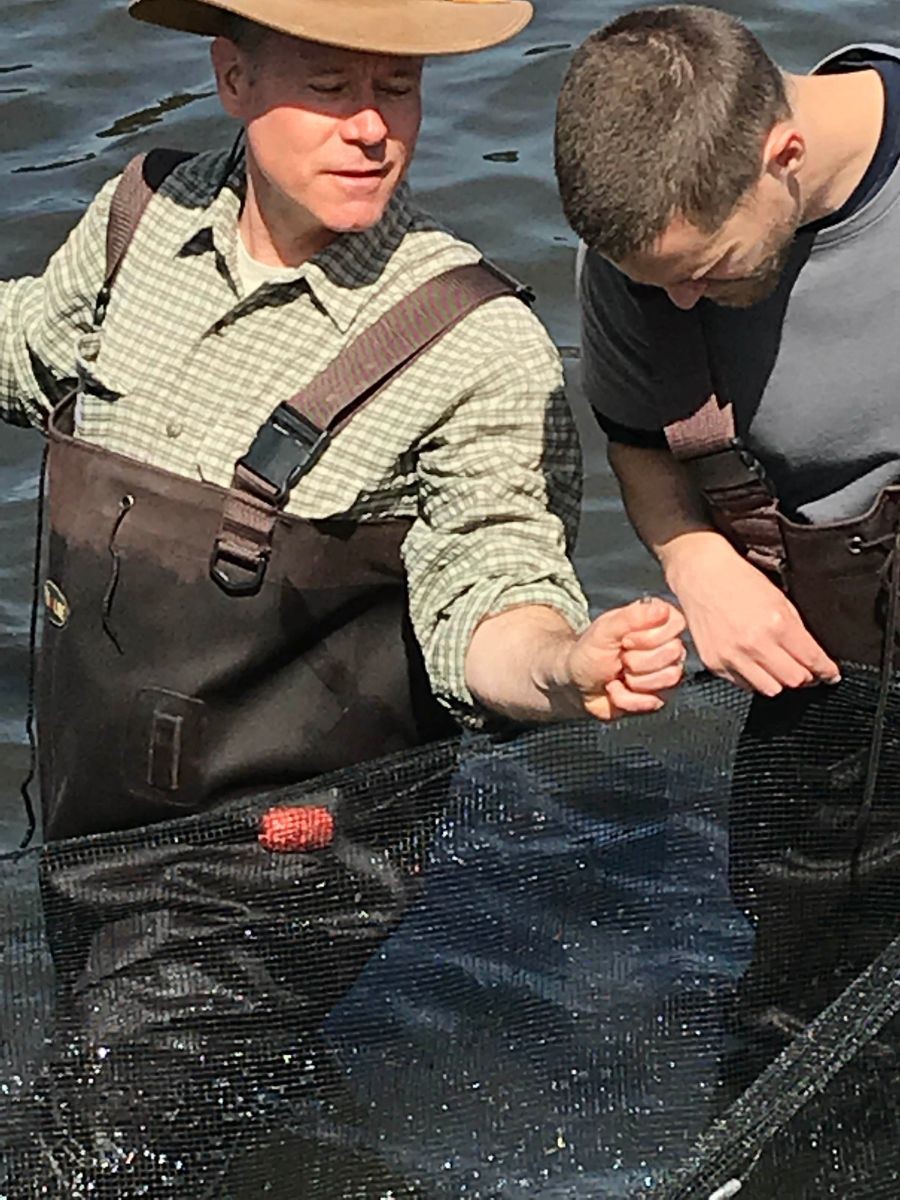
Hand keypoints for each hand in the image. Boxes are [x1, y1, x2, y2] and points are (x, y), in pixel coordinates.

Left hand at [566, 597, 686, 719]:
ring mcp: (666, 671)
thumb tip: (662, 609)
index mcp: (656, 622)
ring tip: (619, 673)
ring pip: (668, 677)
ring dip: (633, 679)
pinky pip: (653, 701)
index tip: (625, 639)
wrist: (576, 685)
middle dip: (637, 659)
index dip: (648, 635)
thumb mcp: (604, 630)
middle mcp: (667, 645)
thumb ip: (631, 617)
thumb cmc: (590, 652)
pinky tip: (618, 689)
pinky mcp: (660, 696)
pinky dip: (626, 698)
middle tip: (619, 658)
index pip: (676, 623)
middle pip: (673, 652)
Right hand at [664, 533, 839, 694]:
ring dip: (779, 680)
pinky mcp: (715, 663)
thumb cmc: (738, 580)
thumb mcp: (779, 599)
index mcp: (776, 624)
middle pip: (794, 680)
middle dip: (805, 677)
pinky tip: (754, 662)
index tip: (830, 674)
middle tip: (806, 670)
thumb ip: (797, 631)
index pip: (811, 660)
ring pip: (770, 689)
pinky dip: (754, 678)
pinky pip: (744, 684)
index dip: (826, 671)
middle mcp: (754, 644)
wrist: (700, 574)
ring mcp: (732, 656)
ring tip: (778, 668)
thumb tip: (812, 656)